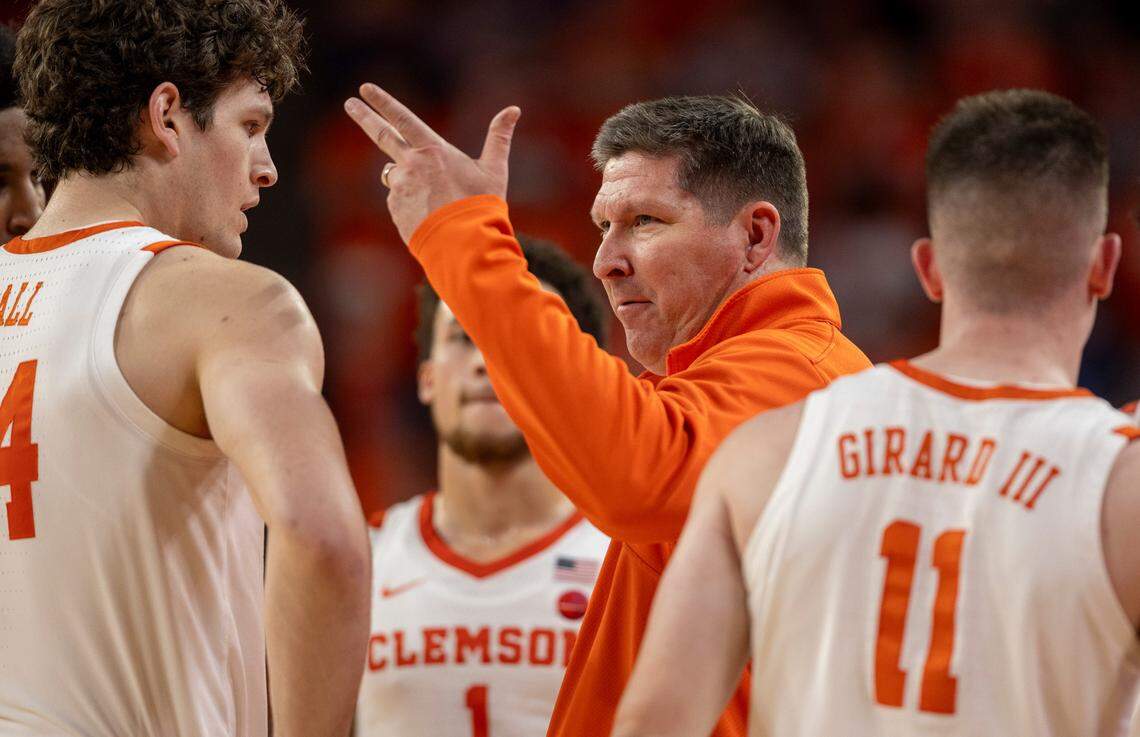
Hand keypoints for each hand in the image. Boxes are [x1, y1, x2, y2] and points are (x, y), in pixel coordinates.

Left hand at [344, 83, 520, 242]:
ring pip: (398, 176)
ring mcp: (400, 188)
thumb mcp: (493, 170)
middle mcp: (410, 165)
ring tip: (436, 199)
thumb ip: (499, 137)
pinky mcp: (395, 209)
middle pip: (383, 135)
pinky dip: (411, 203)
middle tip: (349, 104)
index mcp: (432, 150)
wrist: (463, 243)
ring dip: (409, 180)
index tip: (365, 89)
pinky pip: (400, 200)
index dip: (383, 102)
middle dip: (364, 117)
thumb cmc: (481, 205)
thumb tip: (514, 110)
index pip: (402, 118)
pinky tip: (430, 215)